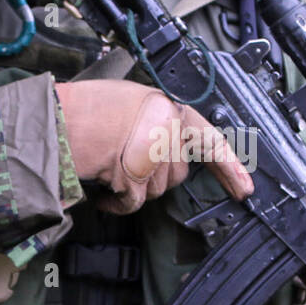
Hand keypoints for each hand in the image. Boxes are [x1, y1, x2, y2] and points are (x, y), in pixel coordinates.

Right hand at [55, 79, 253, 214]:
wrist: (60, 117)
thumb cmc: (85, 109)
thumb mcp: (129, 101)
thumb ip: (154, 120)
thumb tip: (163, 142)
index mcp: (168, 108)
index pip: (210, 140)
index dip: (229, 167)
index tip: (245, 189)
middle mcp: (167, 130)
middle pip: (176, 172)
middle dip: (154, 174)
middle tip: (125, 160)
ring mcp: (153, 157)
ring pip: (157, 190)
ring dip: (134, 187)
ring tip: (108, 167)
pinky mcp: (136, 180)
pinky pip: (134, 202)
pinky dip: (116, 203)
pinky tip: (102, 192)